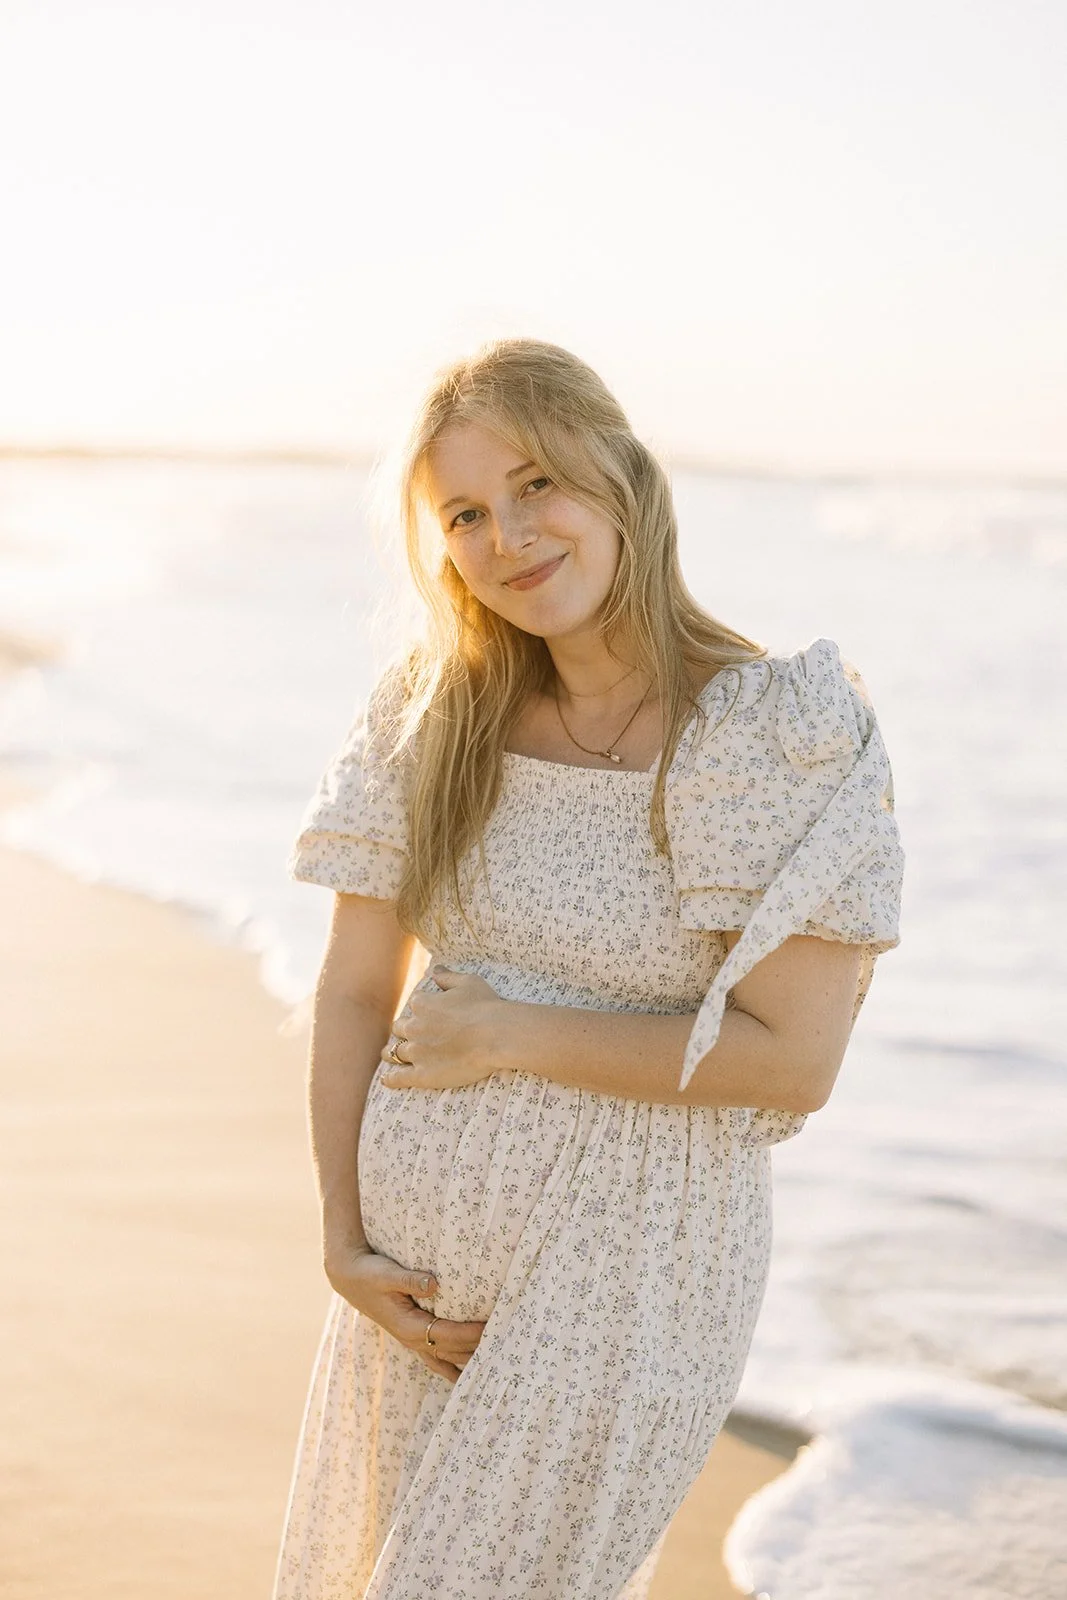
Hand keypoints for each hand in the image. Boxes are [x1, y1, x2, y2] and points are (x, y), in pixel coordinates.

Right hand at [324, 1241, 485, 1384]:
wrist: (350, 1278)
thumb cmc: (370, 1274)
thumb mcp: (387, 1274)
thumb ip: (410, 1280)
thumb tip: (434, 1284)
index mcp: (409, 1327)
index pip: (447, 1335)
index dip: (470, 1333)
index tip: (492, 1328)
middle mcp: (413, 1339)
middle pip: (453, 1351)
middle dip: (478, 1348)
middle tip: (507, 1345)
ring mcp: (413, 1341)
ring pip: (447, 1359)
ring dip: (470, 1360)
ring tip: (497, 1364)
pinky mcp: (414, 1336)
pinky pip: (438, 1358)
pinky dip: (455, 1365)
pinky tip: (468, 1373)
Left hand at [379, 966, 514, 1091]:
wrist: (495, 1035)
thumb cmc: (485, 1006)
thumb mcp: (467, 982)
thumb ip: (446, 976)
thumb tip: (434, 969)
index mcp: (422, 1004)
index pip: (414, 1005)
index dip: (420, 1009)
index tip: (427, 1014)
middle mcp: (414, 1027)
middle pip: (399, 1028)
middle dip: (404, 1030)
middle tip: (409, 1036)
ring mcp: (416, 1052)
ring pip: (394, 1052)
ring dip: (392, 1053)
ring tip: (390, 1056)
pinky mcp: (421, 1074)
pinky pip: (397, 1077)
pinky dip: (390, 1078)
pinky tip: (386, 1079)